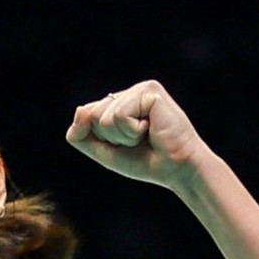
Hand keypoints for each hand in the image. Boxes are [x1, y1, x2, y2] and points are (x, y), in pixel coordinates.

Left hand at [65, 80, 210, 188]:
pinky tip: (152, 129)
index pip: (88, 116)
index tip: (128, 146)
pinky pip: (120, 115)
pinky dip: (132, 131)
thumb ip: (82, 136)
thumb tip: (80, 110)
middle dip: (111, 137)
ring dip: (123, 136)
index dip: (102, 139)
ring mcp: (140, 89)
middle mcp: (129, 93)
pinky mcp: (149, 91)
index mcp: (119, 103)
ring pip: (104, 116)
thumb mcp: (105, 152)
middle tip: (138, 142)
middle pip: (92, 114)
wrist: (177, 169)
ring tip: (146, 135)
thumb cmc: (146, 161)